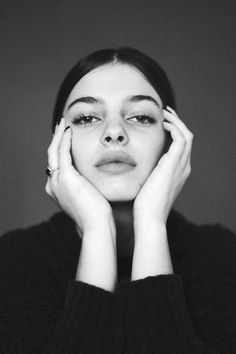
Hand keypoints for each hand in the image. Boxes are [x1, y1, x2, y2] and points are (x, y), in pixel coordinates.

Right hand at [45, 118, 112, 234]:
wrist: (96, 224)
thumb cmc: (97, 214)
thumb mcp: (88, 196)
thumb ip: (86, 186)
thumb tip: (94, 179)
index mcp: (57, 189)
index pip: (57, 164)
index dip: (60, 150)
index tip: (66, 138)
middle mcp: (52, 184)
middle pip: (52, 156)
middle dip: (56, 139)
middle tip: (61, 126)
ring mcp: (56, 180)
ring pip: (54, 151)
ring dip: (58, 136)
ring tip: (63, 124)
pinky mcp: (65, 176)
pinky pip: (62, 152)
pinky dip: (65, 139)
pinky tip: (70, 130)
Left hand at [133, 106, 192, 223]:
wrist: (149, 217)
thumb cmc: (144, 204)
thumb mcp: (148, 184)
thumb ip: (149, 173)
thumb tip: (136, 165)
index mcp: (178, 172)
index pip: (181, 146)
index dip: (175, 132)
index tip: (163, 123)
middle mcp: (184, 167)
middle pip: (187, 138)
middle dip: (177, 123)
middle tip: (165, 113)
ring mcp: (181, 166)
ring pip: (187, 135)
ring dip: (177, 122)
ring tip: (164, 114)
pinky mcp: (175, 164)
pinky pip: (181, 139)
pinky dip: (175, 128)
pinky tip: (163, 124)